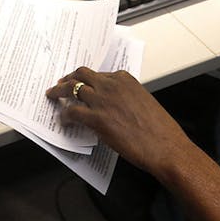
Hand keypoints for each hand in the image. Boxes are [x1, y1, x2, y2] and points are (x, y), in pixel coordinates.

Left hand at [45, 66, 198, 176]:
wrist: (166, 147)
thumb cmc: (160, 130)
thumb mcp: (143, 102)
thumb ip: (125, 97)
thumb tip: (112, 105)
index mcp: (125, 79)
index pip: (98, 73)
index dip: (86, 78)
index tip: (80, 81)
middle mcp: (111, 85)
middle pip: (81, 75)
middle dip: (68, 78)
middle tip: (60, 84)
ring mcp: (102, 100)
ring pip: (71, 88)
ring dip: (59, 92)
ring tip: (53, 96)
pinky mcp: (96, 118)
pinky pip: (72, 112)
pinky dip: (65, 115)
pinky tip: (64, 120)